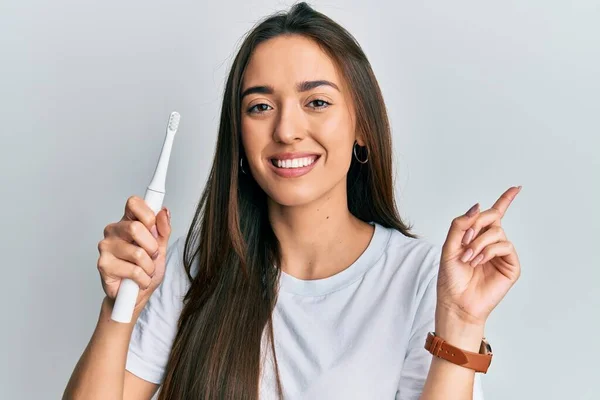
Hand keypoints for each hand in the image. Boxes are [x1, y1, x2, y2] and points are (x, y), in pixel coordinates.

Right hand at [97, 195, 171, 309]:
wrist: (136, 296)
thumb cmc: (146, 270)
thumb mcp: (161, 248)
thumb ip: (163, 230)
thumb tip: (164, 211)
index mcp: (128, 222)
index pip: (133, 203)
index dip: (147, 213)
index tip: (153, 227)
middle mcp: (114, 231)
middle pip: (136, 228)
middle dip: (152, 247)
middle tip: (152, 256)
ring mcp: (106, 247)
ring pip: (137, 252)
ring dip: (149, 267)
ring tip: (145, 271)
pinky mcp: (103, 265)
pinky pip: (133, 270)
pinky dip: (142, 278)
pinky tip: (138, 280)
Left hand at [437, 186, 521, 326]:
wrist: (456, 302)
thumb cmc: (451, 278)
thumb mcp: (449, 246)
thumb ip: (460, 224)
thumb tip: (478, 207)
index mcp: (477, 237)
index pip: (493, 215)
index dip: (505, 200)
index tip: (517, 187)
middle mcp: (491, 243)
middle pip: (493, 218)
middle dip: (478, 224)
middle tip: (465, 240)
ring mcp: (502, 254)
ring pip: (497, 232)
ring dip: (479, 242)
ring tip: (468, 258)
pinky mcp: (511, 266)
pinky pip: (504, 245)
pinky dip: (488, 250)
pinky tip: (478, 261)